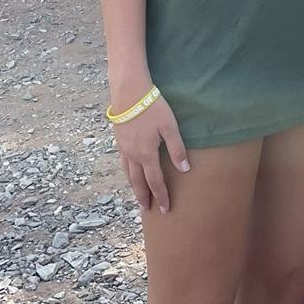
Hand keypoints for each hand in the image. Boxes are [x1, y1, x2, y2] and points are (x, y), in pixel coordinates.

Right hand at [110, 93, 189, 212]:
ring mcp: (124, 148)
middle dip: (144, 197)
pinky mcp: (119, 139)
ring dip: (134, 187)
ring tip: (138, 196)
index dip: (161, 196)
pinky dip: (127, 173)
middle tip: (148, 210)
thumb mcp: (170, 127)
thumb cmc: (153, 108)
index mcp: (147, 154)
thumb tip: (185, 170)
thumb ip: (177, 149)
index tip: (165, 209)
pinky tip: (130, 172)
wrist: (129, 93)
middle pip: (138, 182)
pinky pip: (123, 162)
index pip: (155, 181)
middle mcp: (133, 155)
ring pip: (128, 173)